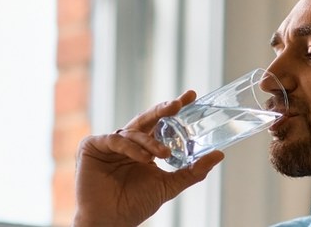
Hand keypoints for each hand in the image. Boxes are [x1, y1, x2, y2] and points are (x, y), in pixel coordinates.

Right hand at [72, 90, 224, 226]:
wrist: (111, 221)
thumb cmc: (135, 204)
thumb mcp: (169, 185)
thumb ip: (193, 170)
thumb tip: (218, 154)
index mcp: (143, 148)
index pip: (160, 123)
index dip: (173, 109)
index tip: (191, 96)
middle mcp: (126, 142)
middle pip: (146, 119)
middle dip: (163, 109)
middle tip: (178, 104)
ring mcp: (108, 144)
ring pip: (133, 131)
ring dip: (150, 141)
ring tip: (163, 153)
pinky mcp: (91, 146)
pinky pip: (115, 140)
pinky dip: (131, 147)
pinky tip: (143, 158)